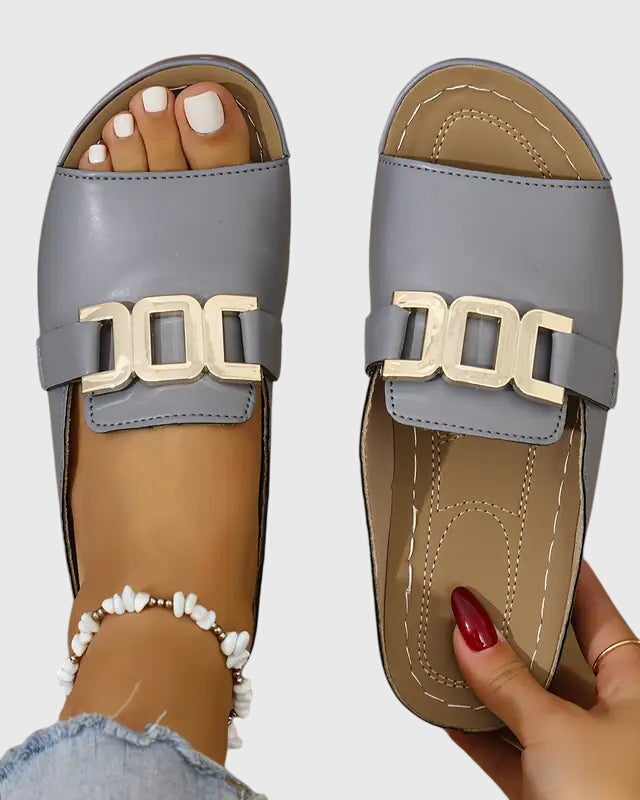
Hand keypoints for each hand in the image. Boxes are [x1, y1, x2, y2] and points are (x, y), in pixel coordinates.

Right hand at [449, 563, 639, 798]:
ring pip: (525, 701)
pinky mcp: (549, 788)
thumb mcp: (555, 729)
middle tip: (477, 598)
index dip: (569, 578)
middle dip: (514, 632)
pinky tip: (446, 709)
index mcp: (635, 686)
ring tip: (449, 647)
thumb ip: (506, 678)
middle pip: (553, 655)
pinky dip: (476, 729)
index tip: (540, 548)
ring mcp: (578, 753)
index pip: (597, 612)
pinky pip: (506, 745)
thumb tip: (471, 626)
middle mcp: (611, 716)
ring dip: (487, 682)